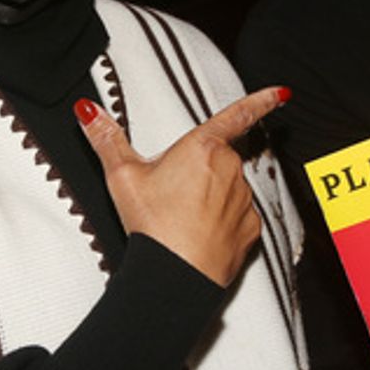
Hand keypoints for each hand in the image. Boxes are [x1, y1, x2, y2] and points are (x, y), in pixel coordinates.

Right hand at [75, 86, 287, 286]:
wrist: (176, 276)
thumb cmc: (155, 226)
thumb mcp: (121, 176)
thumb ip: (107, 139)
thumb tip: (90, 112)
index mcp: (203, 147)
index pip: (238, 115)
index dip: (261, 100)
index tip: (279, 93)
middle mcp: (230, 169)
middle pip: (218, 159)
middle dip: (199, 171)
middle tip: (171, 194)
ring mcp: (242, 200)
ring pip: (227, 189)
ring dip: (209, 197)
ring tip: (181, 218)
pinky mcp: (249, 229)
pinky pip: (236, 217)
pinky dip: (220, 223)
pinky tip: (198, 233)